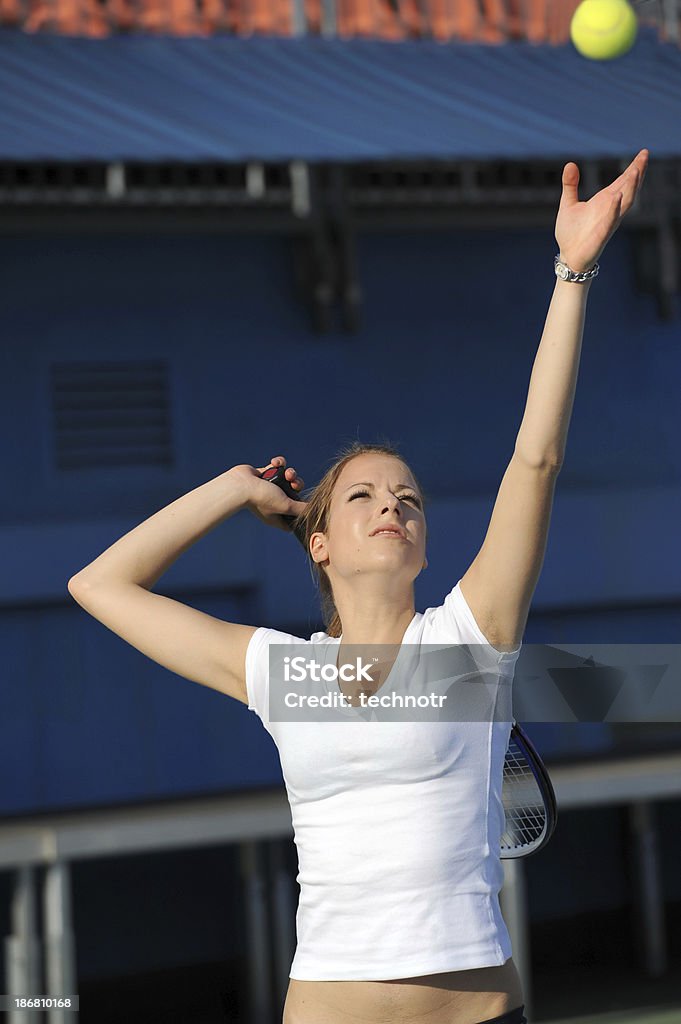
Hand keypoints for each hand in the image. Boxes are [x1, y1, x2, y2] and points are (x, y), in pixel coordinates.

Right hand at [229, 455, 307, 531]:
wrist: (241, 484)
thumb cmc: (262, 498)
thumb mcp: (286, 506)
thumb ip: (301, 509)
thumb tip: (313, 509)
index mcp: (278, 515)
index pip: (293, 518)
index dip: (300, 513)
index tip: (305, 506)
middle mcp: (274, 502)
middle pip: (295, 493)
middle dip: (297, 485)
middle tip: (293, 484)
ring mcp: (270, 487)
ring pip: (288, 478)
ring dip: (290, 472)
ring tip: (286, 473)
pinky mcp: (265, 474)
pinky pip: (278, 466)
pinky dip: (278, 463)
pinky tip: (275, 464)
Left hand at [555, 148, 647, 272]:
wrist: (568, 256)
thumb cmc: (571, 232)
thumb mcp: (568, 204)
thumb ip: (570, 185)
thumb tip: (570, 163)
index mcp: (605, 200)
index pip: (623, 181)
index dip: (633, 167)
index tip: (644, 153)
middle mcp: (611, 209)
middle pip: (629, 188)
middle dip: (637, 172)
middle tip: (645, 155)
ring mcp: (608, 221)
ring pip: (625, 203)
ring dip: (630, 188)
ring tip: (635, 172)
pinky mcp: (602, 235)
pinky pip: (610, 221)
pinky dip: (614, 209)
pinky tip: (617, 197)